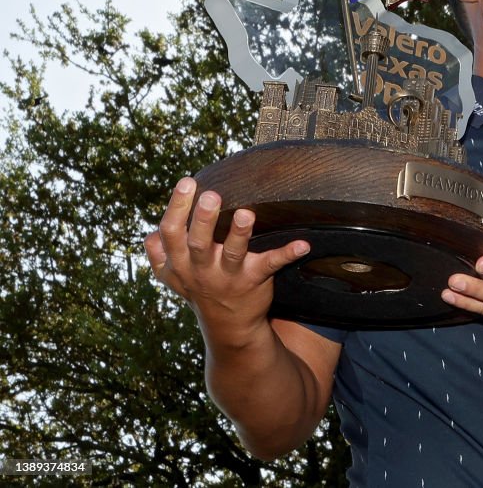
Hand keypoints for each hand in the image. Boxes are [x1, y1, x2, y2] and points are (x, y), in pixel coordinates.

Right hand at [144, 177, 308, 340]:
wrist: (228, 328)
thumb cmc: (200, 290)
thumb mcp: (173, 277)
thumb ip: (160, 255)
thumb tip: (151, 233)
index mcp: (179, 263)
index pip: (172, 233)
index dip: (177, 208)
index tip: (187, 182)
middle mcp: (202, 269)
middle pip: (198, 242)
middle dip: (203, 219)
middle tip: (210, 195)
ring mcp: (229, 276)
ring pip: (232, 253)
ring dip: (239, 233)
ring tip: (246, 213)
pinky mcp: (255, 280)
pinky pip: (271, 265)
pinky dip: (287, 254)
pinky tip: (303, 245)